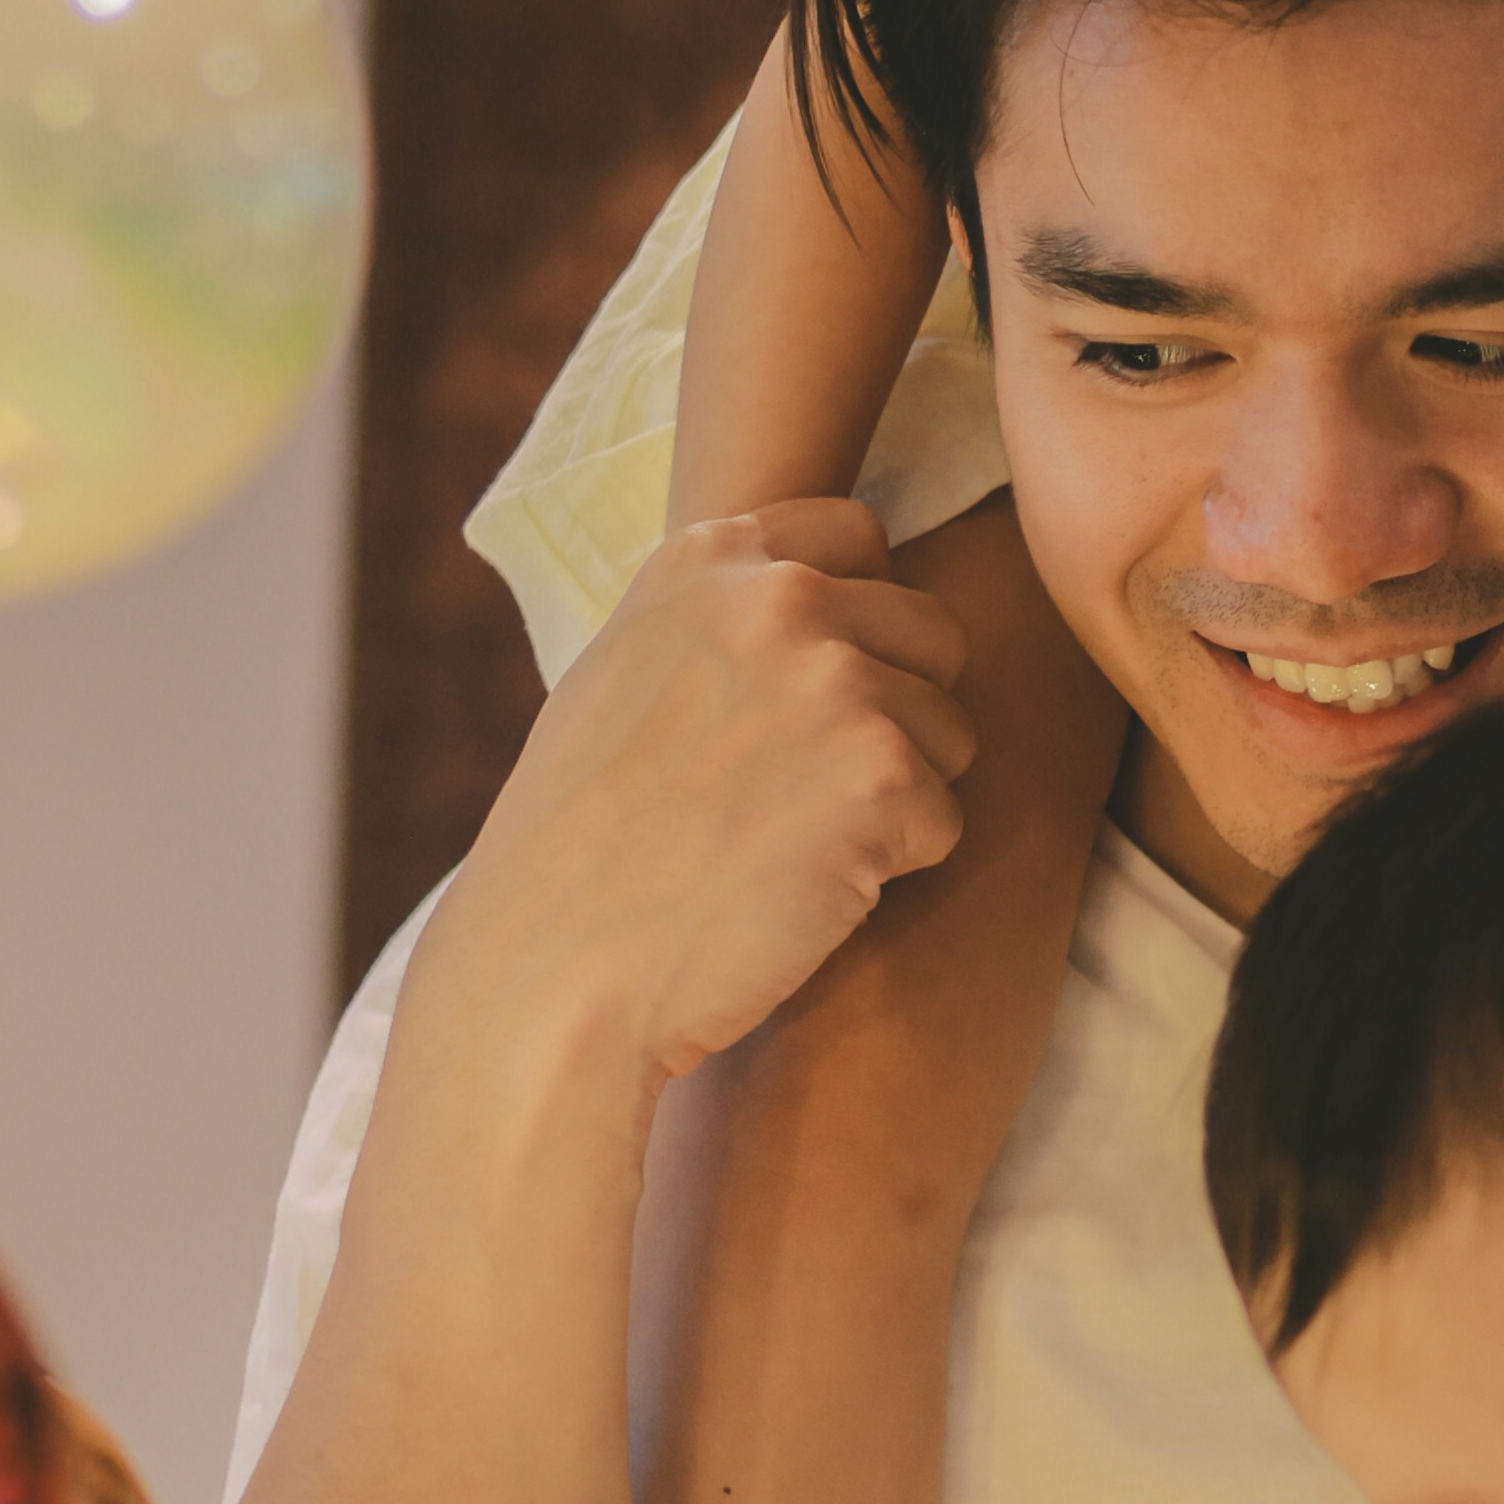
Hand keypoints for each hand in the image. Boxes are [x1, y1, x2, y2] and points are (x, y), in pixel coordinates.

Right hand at [447, 505, 971, 1091]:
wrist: (554, 965)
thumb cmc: (576, 843)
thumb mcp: (626, 672)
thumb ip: (723, 623)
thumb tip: (825, 603)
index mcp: (711, 556)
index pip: (861, 538)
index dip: (856, 625)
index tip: (806, 699)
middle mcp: (781, 595)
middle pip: (930, 634)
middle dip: (894, 713)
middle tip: (804, 793)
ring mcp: (838, 679)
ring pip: (948, 731)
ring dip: (895, 796)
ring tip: (791, 845)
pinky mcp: (885, 772)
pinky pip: (943, 819)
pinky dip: (890, 869)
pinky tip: (800, 891)